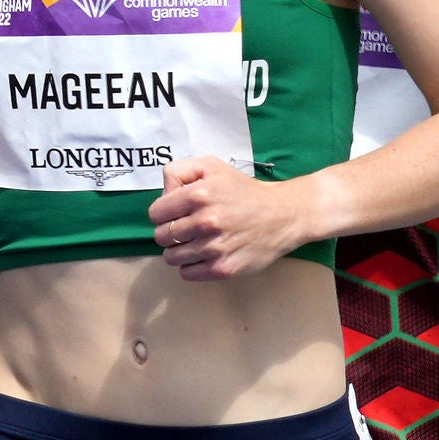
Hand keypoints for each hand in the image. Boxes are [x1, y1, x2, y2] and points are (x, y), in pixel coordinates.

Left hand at [147, 158, 300, 279]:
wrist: (282, 215)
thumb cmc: (244, 192)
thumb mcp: (212, 166)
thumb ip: (178, 172)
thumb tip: (163, 195)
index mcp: (199, 194)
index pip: (155, 213)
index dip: (163, 212)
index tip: (176, 213)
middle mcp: (205, 222)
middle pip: (161, 236)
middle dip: (170, 231)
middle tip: (187, 227)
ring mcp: (214, 248)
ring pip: (171, 257)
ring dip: (179, 250)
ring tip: (195, 241)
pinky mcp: (222, 268)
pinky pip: (186, 273)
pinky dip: (190, 266)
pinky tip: (203, 255)